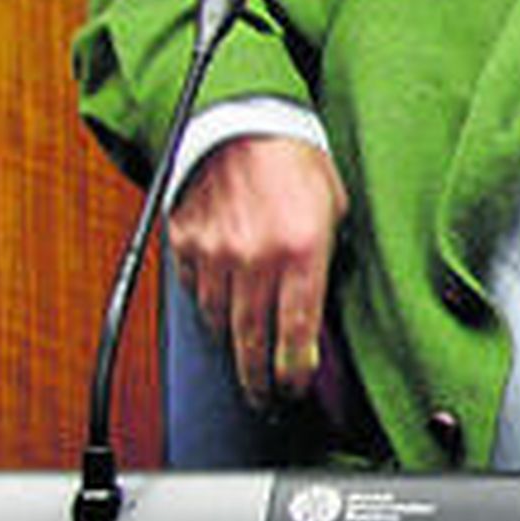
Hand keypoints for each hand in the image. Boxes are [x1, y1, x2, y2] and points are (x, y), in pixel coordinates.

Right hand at [168, 135, 347, 408]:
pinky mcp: (186, 245)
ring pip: (220, 325)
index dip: (294, 375)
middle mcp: (256, 258)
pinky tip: (222, 313)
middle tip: (267, 402)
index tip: (295, 391)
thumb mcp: (333, 209)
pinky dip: (209, 308)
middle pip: (253, 344)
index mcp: (301, 251)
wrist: (242, 119)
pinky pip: (195, 295)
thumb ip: (327, 260)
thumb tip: (321, 312)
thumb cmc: (295, 161)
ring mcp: (216, 254)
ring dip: (234, 349)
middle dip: (260, 382)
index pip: (297, 336)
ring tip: (246, 363)